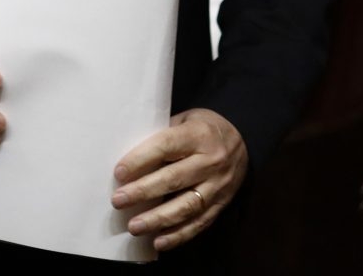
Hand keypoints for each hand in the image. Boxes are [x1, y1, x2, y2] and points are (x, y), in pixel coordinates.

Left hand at [111, 108, 247, 251]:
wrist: (244, 140)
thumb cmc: (203, 128)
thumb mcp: (185, 119)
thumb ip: (162, 135)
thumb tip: (128, 157)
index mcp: (198, 134)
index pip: (165, 146)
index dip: (140, 159)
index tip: (119, 172)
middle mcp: (210, 161)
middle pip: (173, 179)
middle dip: (143, 192)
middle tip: (118, 201)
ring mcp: (218, 186)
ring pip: (186, 205)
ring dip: (158, 219)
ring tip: (134, 227)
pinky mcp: (221, 205)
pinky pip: (200, 223)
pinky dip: (178, 235)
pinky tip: (158, 242)